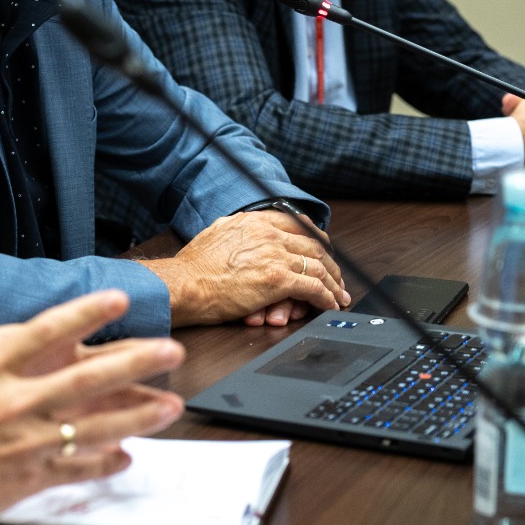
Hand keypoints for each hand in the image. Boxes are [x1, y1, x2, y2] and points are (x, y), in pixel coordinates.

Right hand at [0, 291, 185, 516]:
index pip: (44, 332)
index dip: (84, 313)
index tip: (116, 298)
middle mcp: (13, 402)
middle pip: (87, 378)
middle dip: (134, 362)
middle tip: (170, 350)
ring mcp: (25, 442)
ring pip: (94, 425)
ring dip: (137, 415)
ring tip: (171, 405)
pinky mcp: (26, 478)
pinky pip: (75, 469)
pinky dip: (103, 463)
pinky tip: (127, 457)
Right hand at [145, 209, 347, 326]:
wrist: (185, 284)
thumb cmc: (193, 267)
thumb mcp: (216, 234)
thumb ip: (236, 230)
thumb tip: (242, 229)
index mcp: (253, 221)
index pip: (296, 223)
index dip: (315, 237)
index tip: (322, 247)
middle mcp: (267, 234)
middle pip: (312, 245)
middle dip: (329, 262)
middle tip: (336, 275)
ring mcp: (274, 256)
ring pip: (317, 266)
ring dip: (333, 282)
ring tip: (339, 293)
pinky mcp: (278, 280)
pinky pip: (313, 288)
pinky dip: (326, 297)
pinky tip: (330, 304)